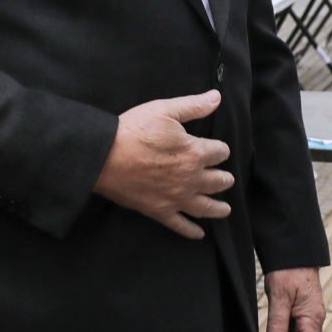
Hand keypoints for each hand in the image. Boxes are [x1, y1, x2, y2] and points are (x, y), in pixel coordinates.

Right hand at [93, 91, 233, 239]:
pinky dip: (192, 231)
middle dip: (224, 178)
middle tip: (226, 179)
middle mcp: (191, 178)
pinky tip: (199, 234)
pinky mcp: (160, 211)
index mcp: (195, 152)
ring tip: (226, 209)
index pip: (220, 152)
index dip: (220, 150)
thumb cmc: (134, 130)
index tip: (217, 150)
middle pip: (218, 181)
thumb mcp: (164, 110)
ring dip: (219, 208)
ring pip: (206, 207)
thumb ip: (193, 105)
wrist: (105, 156)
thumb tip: (217, 97)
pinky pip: (181, 225)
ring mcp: (176, 198)